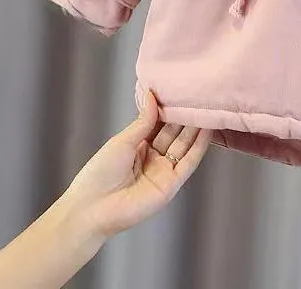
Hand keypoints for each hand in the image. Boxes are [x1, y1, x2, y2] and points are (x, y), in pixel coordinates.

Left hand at [60, 91, 210, 239]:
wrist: (92, 209)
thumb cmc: (100, 173)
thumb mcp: (123, 141)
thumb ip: (144, 121)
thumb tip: (152, 94)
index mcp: (139, 146)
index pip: (160, 124)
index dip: (170, 109)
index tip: (182, 91)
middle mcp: (154, 158)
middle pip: (174, 133)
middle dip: (186, 116)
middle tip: (200, 96)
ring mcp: (164, 171)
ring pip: (184, 145)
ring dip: (196, 128)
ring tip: (208, 108)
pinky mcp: (172, 184)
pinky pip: (189, 162)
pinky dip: (199, 146)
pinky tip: (207, 129)